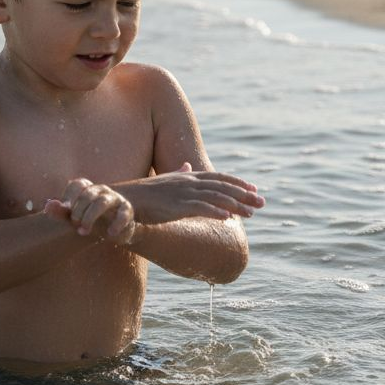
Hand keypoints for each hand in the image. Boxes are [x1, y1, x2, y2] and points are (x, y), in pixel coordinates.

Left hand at [43, 178, 136, 245]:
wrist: (115, 231)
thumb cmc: (92, 221)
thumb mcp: (75, 218)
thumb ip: (61, 212)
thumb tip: (47, 205)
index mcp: (88, 189)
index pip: (77, 184)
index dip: (69, 198)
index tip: (67, 213)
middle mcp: (101, 190)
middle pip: (87, 194)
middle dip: (78, 211)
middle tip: (75, 226)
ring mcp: (115, 199)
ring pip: (102, 202)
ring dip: (90, 217)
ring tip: (85, 231)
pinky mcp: (127, 210)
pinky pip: (123, 214)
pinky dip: (116, 224)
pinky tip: (109, 234)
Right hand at [116, 162, 263, 224]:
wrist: (122, 199)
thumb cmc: (142, 193)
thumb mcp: (163, 180)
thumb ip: (178, 173)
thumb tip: (187, 166)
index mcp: (187, 177)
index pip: (218, 178)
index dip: (237, 183)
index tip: (253, 189)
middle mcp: (188, 183)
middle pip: (222, 187)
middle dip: (244, 195)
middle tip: (262, 203)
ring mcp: (182, 193)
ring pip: (215, 198)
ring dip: (235, 205)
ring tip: (251, 213)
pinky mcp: (174, 206)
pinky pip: (199, 208)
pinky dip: (215, 212)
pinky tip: (228, 218)